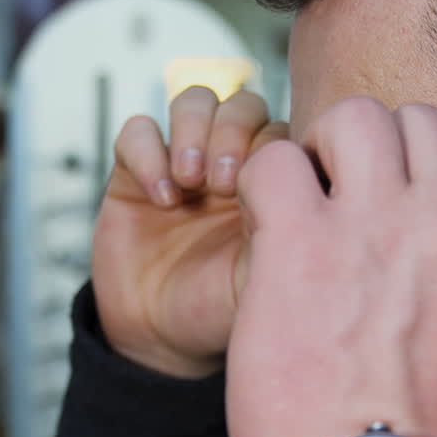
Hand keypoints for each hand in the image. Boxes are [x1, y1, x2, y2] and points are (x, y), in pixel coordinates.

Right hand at [92, 87, 287, 377]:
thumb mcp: (269, 274)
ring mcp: (183, 162)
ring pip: (195, 101)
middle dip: (233, 133)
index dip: (271, 148)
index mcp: (272, 183)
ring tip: (190, 181)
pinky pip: (139, 130)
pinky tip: (160, 196)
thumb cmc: (223, 308)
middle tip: (221, 183)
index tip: (258, 194)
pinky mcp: (135, 171)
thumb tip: (301, 187)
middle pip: (243, 105)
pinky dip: (149, 152)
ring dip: (194, 130)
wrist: (163, 336)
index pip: (282, 131)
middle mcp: (230, 163)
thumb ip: (289, 228)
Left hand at [226, 97, 436, 436]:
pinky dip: (265, 186)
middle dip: (377, 151)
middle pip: (416, 125)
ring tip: (304, 202)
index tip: (397, 213)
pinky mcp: (302, 241)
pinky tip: (265, 229)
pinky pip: (274, 163)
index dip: (424, 184)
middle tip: (346, 194)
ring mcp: (378, 224)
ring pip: (351, 119)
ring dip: (323, 153)